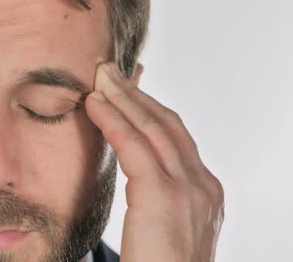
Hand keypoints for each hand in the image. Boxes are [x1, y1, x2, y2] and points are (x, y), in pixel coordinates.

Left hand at [84, 61, 223, 261]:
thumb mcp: (165, 228)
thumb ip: (158, 200)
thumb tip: (139, 179)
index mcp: (205, 193)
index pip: (176, 139)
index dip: (151, 110)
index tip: (128, 91)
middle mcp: (202, 185)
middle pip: (167, 125)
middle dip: (137, 95)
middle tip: (111, 72)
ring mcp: (187, 188)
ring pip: (152, 128)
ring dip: (123, 98)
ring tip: (99, 77)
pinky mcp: (162, 195)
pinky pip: (133, 146)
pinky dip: (112, 120)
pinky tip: (94, 105)